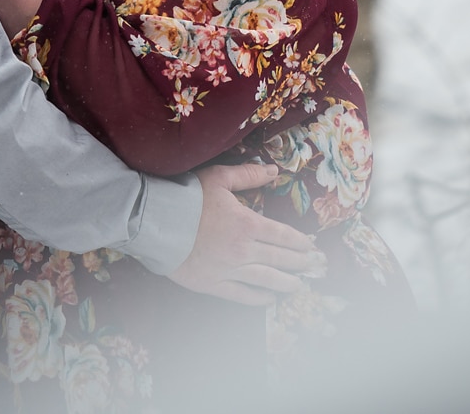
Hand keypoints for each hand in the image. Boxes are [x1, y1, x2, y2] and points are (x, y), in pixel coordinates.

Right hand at [168, 163, 326, 305]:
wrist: (154, 222)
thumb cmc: (187, 197)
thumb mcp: (219, 178)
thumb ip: (249, 175)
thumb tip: (274, 171)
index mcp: (247, 224)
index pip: (282, 235)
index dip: (299, 242)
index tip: (311, 246)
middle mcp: (242, 250)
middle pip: (279, 259)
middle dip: (300, 263)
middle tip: (314, 267)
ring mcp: (228, 270)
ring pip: (265, 280)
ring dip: (285, 283)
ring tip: (299, 286)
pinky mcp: (212, 284)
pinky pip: (241, 295)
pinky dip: (258, 298)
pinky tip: (269, 299)